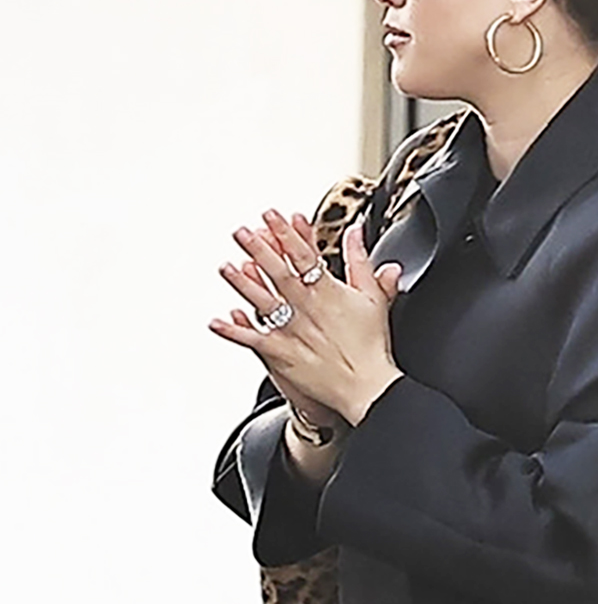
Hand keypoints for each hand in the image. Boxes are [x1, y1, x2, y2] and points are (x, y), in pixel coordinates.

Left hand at [209, 210, 403, 425]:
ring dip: (242, 284)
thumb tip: (357, 232)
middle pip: (279, 273)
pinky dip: (234, 330)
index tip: (272, 216)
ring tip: (225, 267)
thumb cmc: (371, 345)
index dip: (286, 233)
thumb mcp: (374, 297)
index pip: (304, 255)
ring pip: (263, 301)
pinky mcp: (283, 354)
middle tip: (241, 232)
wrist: (367, 387)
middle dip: (258, 250)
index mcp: (329, 292)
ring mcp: (293, 331)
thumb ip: (362, 261)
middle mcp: (308, 308)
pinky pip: (254, 339)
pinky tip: (217, 321)